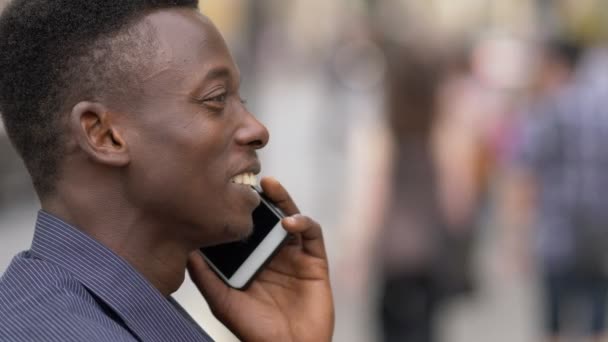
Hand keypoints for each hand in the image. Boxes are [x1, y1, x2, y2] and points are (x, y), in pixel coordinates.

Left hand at [187, 177, 333, 341]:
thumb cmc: (254, 330)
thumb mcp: (223, 302)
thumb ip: (206, 276)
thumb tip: (186, 249)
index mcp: (251, 260)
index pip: (245, 226)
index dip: (238, 208)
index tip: (224, 189)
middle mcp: (273, 253)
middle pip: (268, 216)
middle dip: (260, 197)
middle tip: (248, 178)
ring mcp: (294, 255)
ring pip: (290, 217)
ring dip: (282, 199)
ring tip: (269, 185)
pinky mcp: (315, 260)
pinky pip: (312, 233)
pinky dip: (303, 222)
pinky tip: (288, 222)